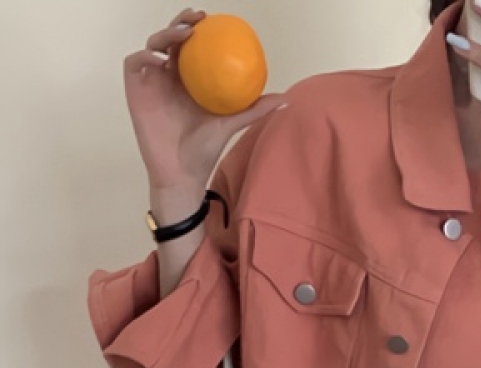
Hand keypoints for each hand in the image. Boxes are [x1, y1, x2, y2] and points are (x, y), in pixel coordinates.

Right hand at [123, 7, 285, 192]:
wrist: (182, 174)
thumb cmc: (204, 151)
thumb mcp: (231, 124)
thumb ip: (254, 110)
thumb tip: (285, 98)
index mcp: (189, 81)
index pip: (190, 47)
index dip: (196, 27)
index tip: (210, 19)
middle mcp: (169, 77)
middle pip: (170, 40)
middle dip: (180, 23)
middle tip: (197, 19)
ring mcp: (152, 83)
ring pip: (152, 46)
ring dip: (164, 35)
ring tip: (183, 36)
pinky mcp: (135, 92)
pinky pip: (135, 64)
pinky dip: (145, 56)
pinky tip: (161, 59)